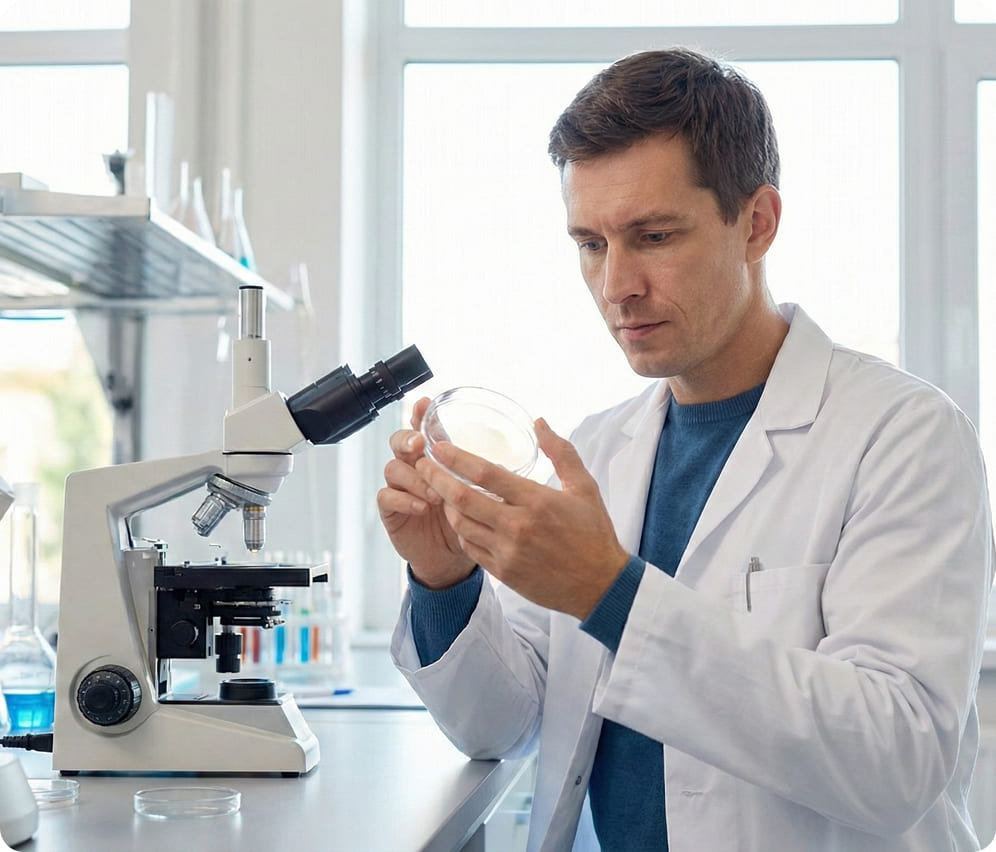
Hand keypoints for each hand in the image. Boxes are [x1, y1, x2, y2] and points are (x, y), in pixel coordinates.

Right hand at [377, 397, 476, 588]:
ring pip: (394, 468)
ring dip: (414, 477)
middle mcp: (415, 467)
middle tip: (419, 445)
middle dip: (407, 439)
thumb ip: (486, 474)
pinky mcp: (391, 510)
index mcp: (435, 458)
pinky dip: (404, 499)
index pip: (424, 429)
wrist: (452, 558)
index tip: (424, 404)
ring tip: (434, 493)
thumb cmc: (468, 521)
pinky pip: (387, 496)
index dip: (421, 415)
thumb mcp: (481, 494)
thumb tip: (505, 459)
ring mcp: (401, 487)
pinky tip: (421, 507)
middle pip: (399, 441)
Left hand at [416, 418, 629, 619]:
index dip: (457, 458)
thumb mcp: (584, 487)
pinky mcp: (504, 572)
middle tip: (422, 464)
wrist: (600, 585)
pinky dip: (461, 531)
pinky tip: (461, 518)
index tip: (439, 447)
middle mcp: (517, 526)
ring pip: (461, 524)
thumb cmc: (594, 533)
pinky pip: (470, 548)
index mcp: (536, 501)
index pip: (485, 474)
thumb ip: (561, 452)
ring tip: (439, 489)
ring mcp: (507, 552)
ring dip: (446, 505)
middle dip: (436, 478)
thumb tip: (539, 422)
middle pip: (463, 498)